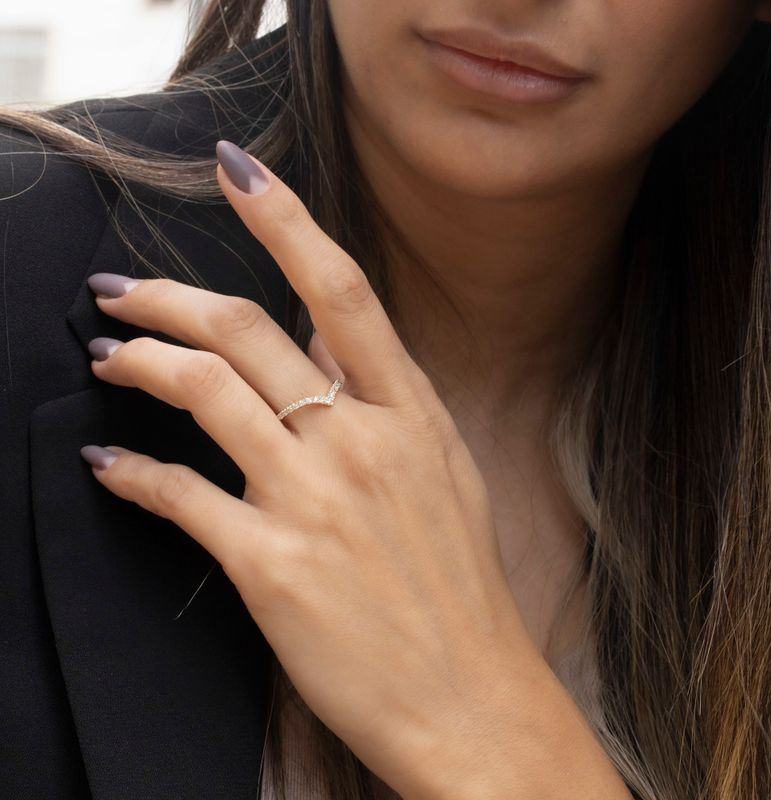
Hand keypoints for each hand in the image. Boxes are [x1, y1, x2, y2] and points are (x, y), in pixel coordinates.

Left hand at [80, 141, 541, 797]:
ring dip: (140, 363)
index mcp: (409, 413)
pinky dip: (133, 474)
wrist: (472, 695)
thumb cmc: (458, 585)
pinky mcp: (271, 565)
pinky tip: (107, 465)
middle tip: (120, 289)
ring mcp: (314, 500)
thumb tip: (327, 346)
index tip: (238, 170)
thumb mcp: (442, 473)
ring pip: (204, 392)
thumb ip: (385, 403)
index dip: (285, 220)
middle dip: (167, 296)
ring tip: (107, 356)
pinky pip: (182, 496)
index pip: (341, 290)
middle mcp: (360, 441)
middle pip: (245, 330)